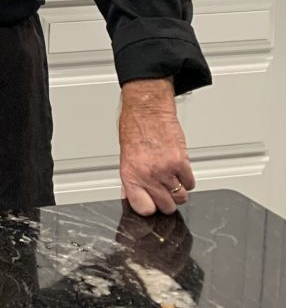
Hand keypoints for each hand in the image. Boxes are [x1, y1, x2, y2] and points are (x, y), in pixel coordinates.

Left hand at [118, 78, 194, 215]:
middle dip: (167, 200)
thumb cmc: (133, 127)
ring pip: (181, 197)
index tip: (151, 204)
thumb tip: (129, 197)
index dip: (149, 208)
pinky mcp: (181, 162)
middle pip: (166, 207)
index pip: (143, 208)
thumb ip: (130, 179)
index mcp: (130, 174)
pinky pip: (191, 183)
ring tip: (171, 176)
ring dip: (179, 190)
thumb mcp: (125, 156)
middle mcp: (147, 174)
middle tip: (163, 188)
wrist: (147, 109)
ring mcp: (165, 169)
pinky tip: (179, 168)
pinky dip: (187, 179)